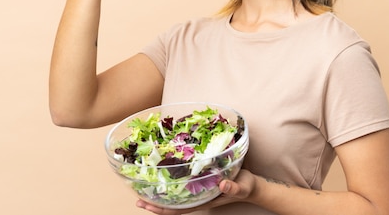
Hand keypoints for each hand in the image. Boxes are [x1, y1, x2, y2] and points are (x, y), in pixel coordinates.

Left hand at [135, 170, 257, 214]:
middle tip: (136, 198)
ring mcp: (199, 192)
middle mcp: (198, 198)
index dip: (162, 209)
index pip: (179, 209)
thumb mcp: (241, 186)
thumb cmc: (246, 186)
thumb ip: (233, 187)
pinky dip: (171, 185)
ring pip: (176, 198)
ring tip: (143, 189)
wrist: (251, 185)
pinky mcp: (202, 184)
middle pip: (172, 206)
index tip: (146, 204)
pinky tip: (163, 180)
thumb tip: (222, 186)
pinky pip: (183, 188)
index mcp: (204, 200)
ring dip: (160, 195)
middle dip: (154, 204)